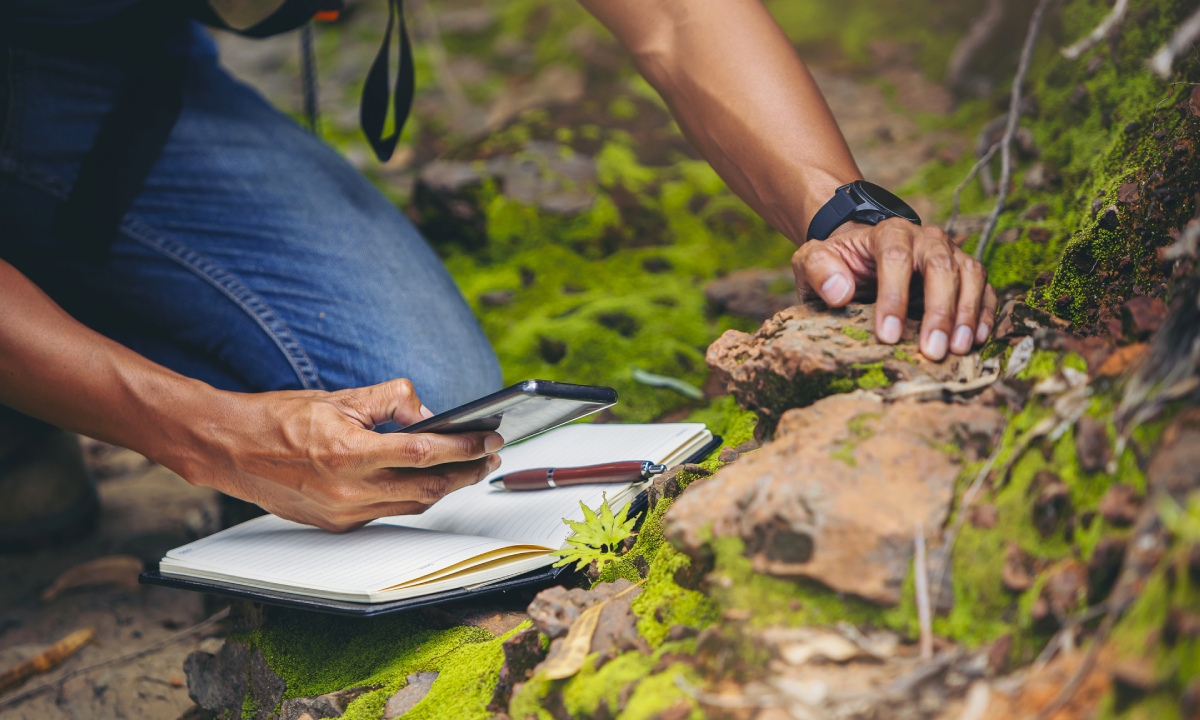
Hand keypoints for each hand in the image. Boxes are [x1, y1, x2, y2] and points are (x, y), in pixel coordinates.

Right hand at [180, 379, 501, 531]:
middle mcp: (348, 489)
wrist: (231, 449)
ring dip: (445, 488)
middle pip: (428, 488)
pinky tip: (428, 481)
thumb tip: (429, 412)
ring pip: (412, 505)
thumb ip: (391, 400)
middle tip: (490, 457)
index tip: (489, 439)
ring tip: (469, 468)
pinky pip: (388, 512)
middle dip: (466, 473)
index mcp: (350, 453)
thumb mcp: (342, 397)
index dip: (464, 447)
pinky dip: (413, 497)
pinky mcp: (337, 524)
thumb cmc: (281, 419)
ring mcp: (343, 512)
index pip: (425, 453)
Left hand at [791, 218, 997, 359]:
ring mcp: (949, 253)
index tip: (887, 335)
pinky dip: (984, 312)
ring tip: (958, 349)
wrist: (859, 254)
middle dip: (938, 311)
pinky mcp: (963, 273)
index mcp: (886, 233)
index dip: (894, 297)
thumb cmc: (837, 263)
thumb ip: (818, 269)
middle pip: (940, 267)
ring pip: (968, 275)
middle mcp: (924, 239)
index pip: (895, 259)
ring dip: (966, 314)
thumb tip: (839, 292)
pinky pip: (984, 287)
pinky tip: (976, 339)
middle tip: (932, 351)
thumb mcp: (812, 261)